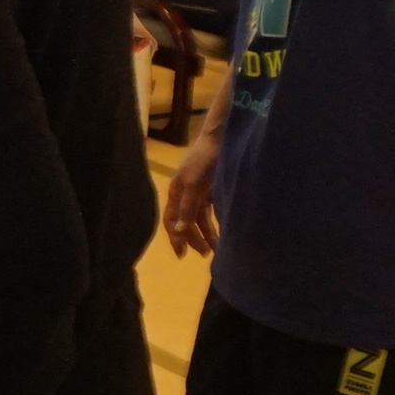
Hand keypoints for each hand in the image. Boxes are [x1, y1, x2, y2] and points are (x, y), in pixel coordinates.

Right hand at [163, 127, 219, 258]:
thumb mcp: (194, 186)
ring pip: (199, 218)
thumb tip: (177, 231)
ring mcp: (199, 191)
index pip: (171, 221)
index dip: (175, 238)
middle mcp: (185, 193)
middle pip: (185, 221)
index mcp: (176, 192)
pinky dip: (214, 222)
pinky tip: (222, 230)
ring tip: (217, 247)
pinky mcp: (212, 188)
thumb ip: (187, 209)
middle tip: (205, 254)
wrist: (223, 139)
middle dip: (193, 238)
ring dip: (206, 233)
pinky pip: (210, 211)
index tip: (182, 255)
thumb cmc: (205, 161)